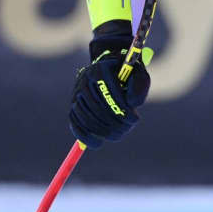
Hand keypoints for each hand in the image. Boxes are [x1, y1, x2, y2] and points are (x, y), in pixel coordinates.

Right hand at [68, 28, 149, 149]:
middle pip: (97, 107)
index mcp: (101, 69)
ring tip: (118, 135)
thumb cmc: (128, 74)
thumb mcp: (139, 74)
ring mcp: (76, 92)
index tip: (135, 120)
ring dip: (103, 131)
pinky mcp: (73, 104)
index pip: (110, 93)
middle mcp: (85, 79)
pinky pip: (75, 123)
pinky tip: (97, 144)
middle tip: (128, 129)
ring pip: (86, 117)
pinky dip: (84, 136)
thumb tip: (132, 104)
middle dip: (115, 122)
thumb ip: (139, 86)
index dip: (123, 109)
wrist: (110, 68)